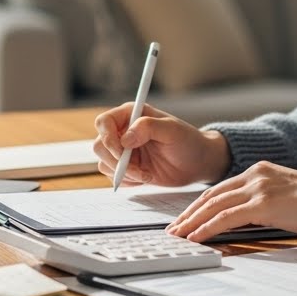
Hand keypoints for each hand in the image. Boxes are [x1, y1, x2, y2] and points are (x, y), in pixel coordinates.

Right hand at [92, 103, 230, 187]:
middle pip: (99, 146)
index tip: (123, 151)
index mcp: (131, 114)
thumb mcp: (172, 130)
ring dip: (124, 173)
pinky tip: (146, 177)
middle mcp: (123, 131)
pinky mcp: (126, 168)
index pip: (104, 122)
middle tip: (138, 170)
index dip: (108, 138)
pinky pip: (114, 177)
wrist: (197, 163)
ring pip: (104, 163)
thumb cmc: (187, 141)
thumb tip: (125, 138)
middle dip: (116, 161)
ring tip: (146, 174)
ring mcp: (123, 150)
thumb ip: (148, 127)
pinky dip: (127, 181)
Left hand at [166, 161, 296, 241]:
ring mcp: (259, 187)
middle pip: (211, 195)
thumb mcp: (286, 199)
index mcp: (261, 170)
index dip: (199, 204)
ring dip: (192, 221)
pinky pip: (226, 217)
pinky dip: (207, 228)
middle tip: (174, 228)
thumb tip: (243, 220)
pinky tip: (196, 237)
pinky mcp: (264, 203)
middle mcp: (256, 173)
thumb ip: (263, 203)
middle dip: (189, 213)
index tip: (186, 218)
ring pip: (214, 205)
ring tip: (178, 235)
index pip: (220, 188)